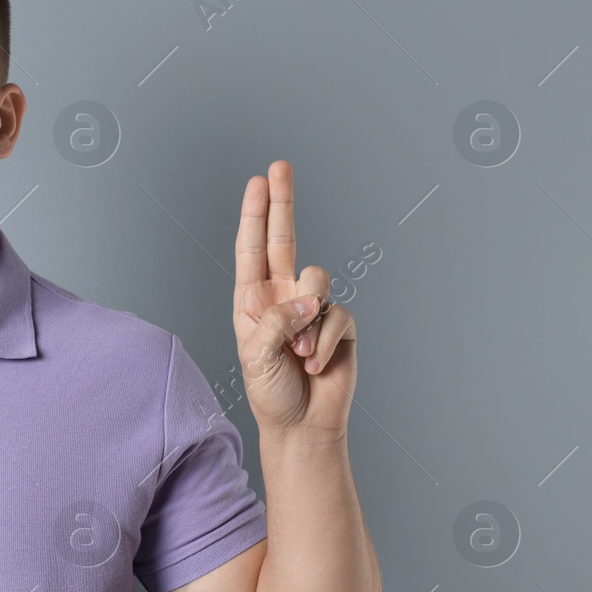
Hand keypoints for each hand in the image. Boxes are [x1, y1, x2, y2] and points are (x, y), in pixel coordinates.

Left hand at [233, 160, 355, 439]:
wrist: (303, 425)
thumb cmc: (271, 392)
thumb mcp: (256, 355)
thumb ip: (278, 320)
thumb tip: (309, 297)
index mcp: (253, 300)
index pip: (252, 248)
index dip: (255, 214)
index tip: (258, 181)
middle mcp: (281, 296)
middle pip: (285, 240)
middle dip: (282, 202)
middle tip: (279, 167)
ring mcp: (312, 308)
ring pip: (317, 280)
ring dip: (306, 320)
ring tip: (298, 354)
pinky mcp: (339, 323)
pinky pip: (337, 314)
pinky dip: (325, 341)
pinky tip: (317, 363)